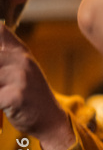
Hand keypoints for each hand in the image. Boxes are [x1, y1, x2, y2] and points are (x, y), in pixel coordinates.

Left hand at [0, 25, 74, 149]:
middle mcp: (22, 61)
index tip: (1, 63)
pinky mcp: (16, 96)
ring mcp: (20, 78)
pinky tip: (3, 105)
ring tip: (3, 94)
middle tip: (3, 84)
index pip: (0, 30)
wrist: (51, 120)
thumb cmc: (30, 96)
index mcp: (21, 52)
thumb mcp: (21, 69)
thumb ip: (6, 54)